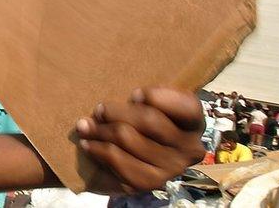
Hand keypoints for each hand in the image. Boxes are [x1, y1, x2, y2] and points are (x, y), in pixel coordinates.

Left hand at [77, 87, 205, 192]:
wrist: (131, 156)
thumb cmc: (138, 119)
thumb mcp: (147, 103)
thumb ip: (140, 99)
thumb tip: (108, 107)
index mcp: (194, 122)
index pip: (187, 107)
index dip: (157, 97)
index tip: (134, 95)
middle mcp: (189, 148)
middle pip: (149, 121)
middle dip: (116, 112)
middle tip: (99, 109)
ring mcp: (171, 168)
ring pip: (128, 139)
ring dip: (100, 130)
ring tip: (84, 126)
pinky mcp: (151, 183)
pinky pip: (119, 162)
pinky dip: (98, 150)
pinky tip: (88, 144)